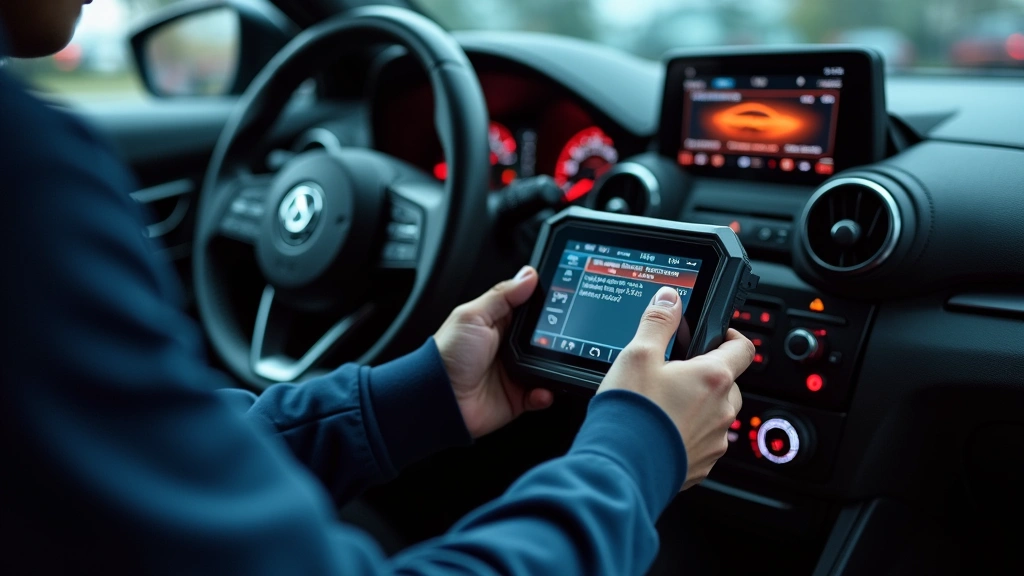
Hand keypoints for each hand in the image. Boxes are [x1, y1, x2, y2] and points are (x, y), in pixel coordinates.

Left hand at [434, 266, 553, 437]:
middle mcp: (509, 347)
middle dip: (555, 337)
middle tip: (562, 336)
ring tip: (553, 363)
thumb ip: (502, 295)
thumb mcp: (473, 316)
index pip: (530, 309)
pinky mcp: (517, 397)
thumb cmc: (447, 355)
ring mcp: (515, 372)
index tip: (564, 300)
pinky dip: (546, 393)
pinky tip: (542, 388)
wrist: (439, 398)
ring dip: (553, 366)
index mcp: (498, 324)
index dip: (546, 305)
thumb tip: (528, 275)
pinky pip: (541, 394)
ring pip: (547, 366)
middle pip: (544, 338)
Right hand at [598, 286, 753, 489]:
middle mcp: (721, 411)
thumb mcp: (638, 354)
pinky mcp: (701, 465)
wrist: (621, 468)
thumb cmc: (632, 413)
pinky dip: (687, 434)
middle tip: (676, 372)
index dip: (731, 337)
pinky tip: (659, 429)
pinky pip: (702, 442)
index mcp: (713, 378)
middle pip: (728, 383)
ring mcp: (714, 441)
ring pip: (716, 414)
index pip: (743, 348)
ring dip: (698, 405)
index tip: (716, 335)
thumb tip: (670, 299)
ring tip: (663, 404)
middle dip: (707, 374)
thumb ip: (658, 323)